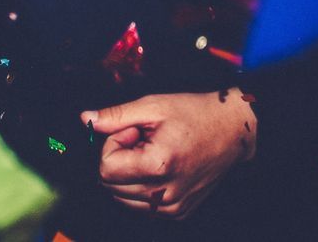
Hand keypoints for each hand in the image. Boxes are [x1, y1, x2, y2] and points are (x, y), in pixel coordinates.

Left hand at [85, 90, 255, 219]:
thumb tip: (85, 119)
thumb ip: (116, 115)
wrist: (232, 130)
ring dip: (129, 174)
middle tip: (142, 140)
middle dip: (119, 159)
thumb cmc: (194, 114)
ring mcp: (172, 206)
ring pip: (122, 198)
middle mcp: (165, 193)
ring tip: (152, 152)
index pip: (105, 168)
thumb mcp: (153, 106)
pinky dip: (141, 186)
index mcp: (158, 165)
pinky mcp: (178, 212)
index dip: (113, 144)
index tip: (132, 131)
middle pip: (110, 186)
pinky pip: (141, 205)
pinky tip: (160, 166)